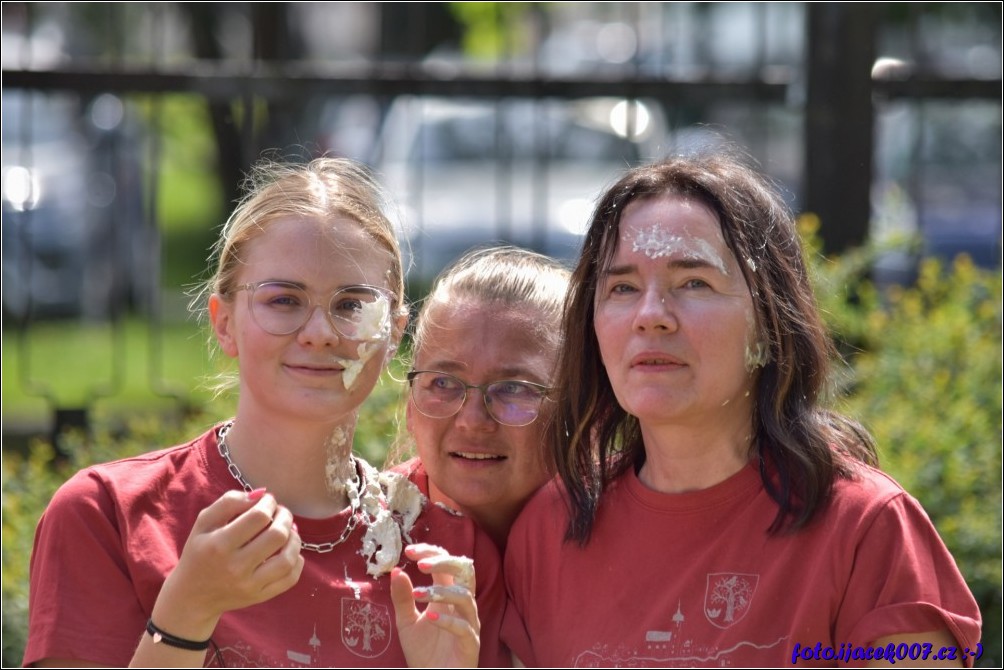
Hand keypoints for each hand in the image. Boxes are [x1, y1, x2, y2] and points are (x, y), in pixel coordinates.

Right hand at [151, 489, 303, 640]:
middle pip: (277, 535)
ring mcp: (249, 585)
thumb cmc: (200, 552)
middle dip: (285, 517)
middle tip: (281, 513)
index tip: (268, 501)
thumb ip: (229, 502)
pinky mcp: (259, 597)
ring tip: (289, 530)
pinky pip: (290, 579)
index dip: (269, 503)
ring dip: (295, 539)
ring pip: (287, 559)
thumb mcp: (204, 523)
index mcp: (219, 545)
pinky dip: (297, 560)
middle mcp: (235, 567)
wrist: (192, 596)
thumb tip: (260, 494)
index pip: (259, 517)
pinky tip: (290, 550)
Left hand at [391, 543, 479, 667]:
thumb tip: (395, 570)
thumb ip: (402, 598)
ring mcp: (469, 623)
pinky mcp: (470, 643)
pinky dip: (447, 619)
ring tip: (418, 593)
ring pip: (465, 597)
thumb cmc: (424, 652)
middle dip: (445, 562)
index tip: (409, 552)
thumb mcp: (406, 622)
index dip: (431, 553)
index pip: (447, 564)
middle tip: (422, 564)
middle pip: (465, 571)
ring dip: (441, 591)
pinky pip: (463, 627)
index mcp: (448, 595)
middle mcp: (461, 605)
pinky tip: (429, 616)